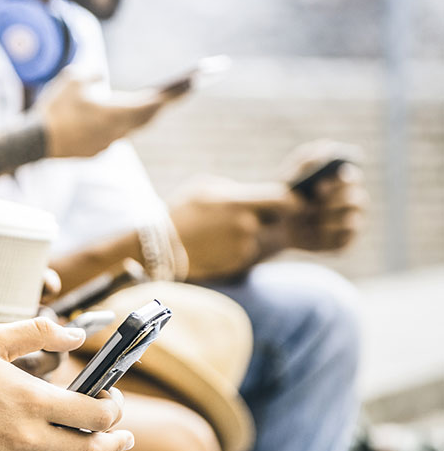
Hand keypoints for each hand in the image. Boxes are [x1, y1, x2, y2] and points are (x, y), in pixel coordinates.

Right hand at [38, 69, 179, 158]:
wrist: (35, 141)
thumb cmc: (56, 107)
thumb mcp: (74, 78)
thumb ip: (94, 75)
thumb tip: (101, 80)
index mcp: (117, 112)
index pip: (154, 102)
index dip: (175, 93)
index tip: (193, 84)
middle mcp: (118, 132)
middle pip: (148, 117)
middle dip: (163, 104)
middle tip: (180, 91)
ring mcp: (107, 145)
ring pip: (130, 128)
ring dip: (140, 115)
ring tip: (152, 103)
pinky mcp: (95, 153)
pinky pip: (112, 136)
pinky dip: (117, 125)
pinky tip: (114, 119)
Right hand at [170, 175, 297, 280]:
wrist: (160, 247)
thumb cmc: (180, 212)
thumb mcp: (204, 187)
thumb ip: (235, 189)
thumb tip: (255, 194)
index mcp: (240, 203)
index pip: (285, 200)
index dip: (289, 200)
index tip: (284, 201)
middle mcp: (247, 227)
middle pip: (277, 220)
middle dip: (270, 217)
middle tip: (251, 215)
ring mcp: (242, 248)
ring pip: (262, 237)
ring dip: (252, 234)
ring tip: (223, 231)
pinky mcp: (236, 264)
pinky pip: (248, 251)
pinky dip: (239, 248)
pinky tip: (218, 244)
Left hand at [280, 140, 366, 251]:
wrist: (272, 228)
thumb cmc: (284, 198)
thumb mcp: (287, 178)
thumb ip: (304, 161)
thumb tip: (326, 146)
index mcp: (340, 182)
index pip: (352, 175)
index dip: (341, 178)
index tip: (322, 181)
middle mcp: (350, 201)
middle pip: (356, 198)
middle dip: (336, 198)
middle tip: (317, 195)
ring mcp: (348, 223)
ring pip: (352, 218)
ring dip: (331, 216)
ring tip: (311, 216)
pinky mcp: (343, 241)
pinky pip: (346, 239)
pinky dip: (331, 234)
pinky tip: (316, 231)